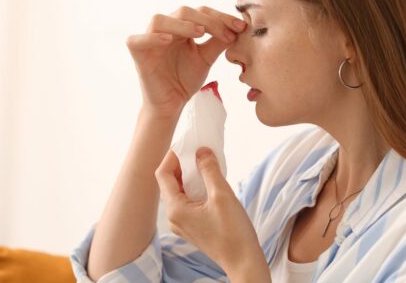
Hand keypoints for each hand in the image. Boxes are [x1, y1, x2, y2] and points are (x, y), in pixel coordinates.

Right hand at [126, 6, 247, 117]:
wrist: (172, 103)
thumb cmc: (186, 79)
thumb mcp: (207, 58)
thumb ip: (218, 42)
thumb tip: (238, 27)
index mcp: (182, 27)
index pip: (201, 12)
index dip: (221, 17)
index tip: (240, 27)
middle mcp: (165, 29)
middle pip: (183, 11)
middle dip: (208, 20)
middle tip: (226, 34)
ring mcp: (149, 39)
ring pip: (159, 20)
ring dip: (181, 24)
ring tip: (200, 33)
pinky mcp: (138, 54)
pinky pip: (137, 40)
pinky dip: (152, 37)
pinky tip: (168, 40)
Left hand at [154, 147, 266, 275]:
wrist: (243, 260)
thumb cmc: (233, 231)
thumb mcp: (222, 195)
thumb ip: (210, 170)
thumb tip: (201, 151)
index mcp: (176, 209)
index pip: (162, 174)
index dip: (172, 156)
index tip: (187, 145)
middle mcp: (174, 217)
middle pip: (169, 183)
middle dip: (181, 164)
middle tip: (198, 151)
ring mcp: (183, 224)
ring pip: (179, 192)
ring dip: (189, 176)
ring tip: (205, 164)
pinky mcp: (193, 227)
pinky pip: (188, 201)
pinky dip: (195, 188)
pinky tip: (210, 182)